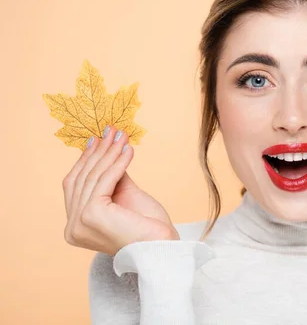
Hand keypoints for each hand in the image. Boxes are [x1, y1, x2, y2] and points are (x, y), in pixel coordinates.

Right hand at [63, 125, 178, 255]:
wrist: (163, 246)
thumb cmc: (147, 226)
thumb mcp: (125, 196)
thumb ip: (112, 177)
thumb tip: (108, 150)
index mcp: (75, 226)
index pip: (76, 184)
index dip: (87, 159)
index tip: (98, 138)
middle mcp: (72, 228)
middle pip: (82, 179)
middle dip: (99, 152)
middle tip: (111, 131)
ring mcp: (79, 223)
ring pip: (94, 177)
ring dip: (109, 153)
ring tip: (122, 137)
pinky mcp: (91, 215)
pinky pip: (105, 180)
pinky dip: (117, 162)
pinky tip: (128, 150)